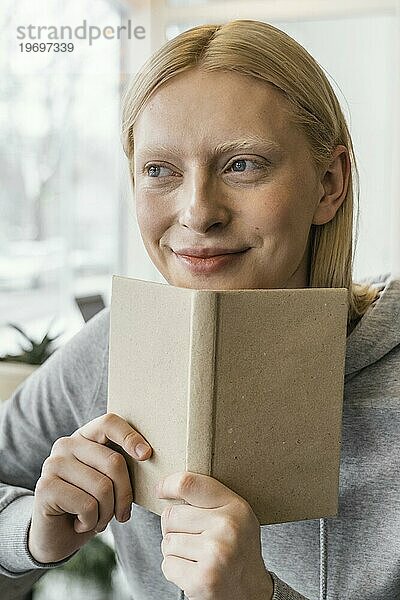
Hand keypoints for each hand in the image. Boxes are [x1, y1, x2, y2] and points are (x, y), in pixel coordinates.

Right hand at [28, 412, 151, 563]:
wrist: (57, 537)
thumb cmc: (90, 506)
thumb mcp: (109, 481)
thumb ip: (120, 465)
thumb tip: (147, 454)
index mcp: (84, 436)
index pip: (109, 422)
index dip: (130, 436)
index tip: (146, 455)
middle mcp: (66, 444)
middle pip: (113, 462)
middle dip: (125, 495)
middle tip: (121, 514)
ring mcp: (53, 464)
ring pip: (102, 487)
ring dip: (107, 513)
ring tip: (99, 520)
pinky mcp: (45, 488)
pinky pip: (87, 506)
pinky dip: (92, 522)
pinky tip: (81, 524)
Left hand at [156, 471, 272, 599]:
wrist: (253, 592)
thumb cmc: (237, 548)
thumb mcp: (235, 516)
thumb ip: (209, 499)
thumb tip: (166, 486)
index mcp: (235, 507)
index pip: (188, 484)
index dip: (167, 484)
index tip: (161, 489)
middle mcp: (228, 527)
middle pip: (171, 515)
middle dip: (173, 529)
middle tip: (193, 540)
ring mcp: (216, 553)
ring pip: (167, 542)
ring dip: (175, 552)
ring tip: (197, 557)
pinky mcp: (203, 579)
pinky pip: (168, 565)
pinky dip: (175, 571)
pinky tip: (195, 572)